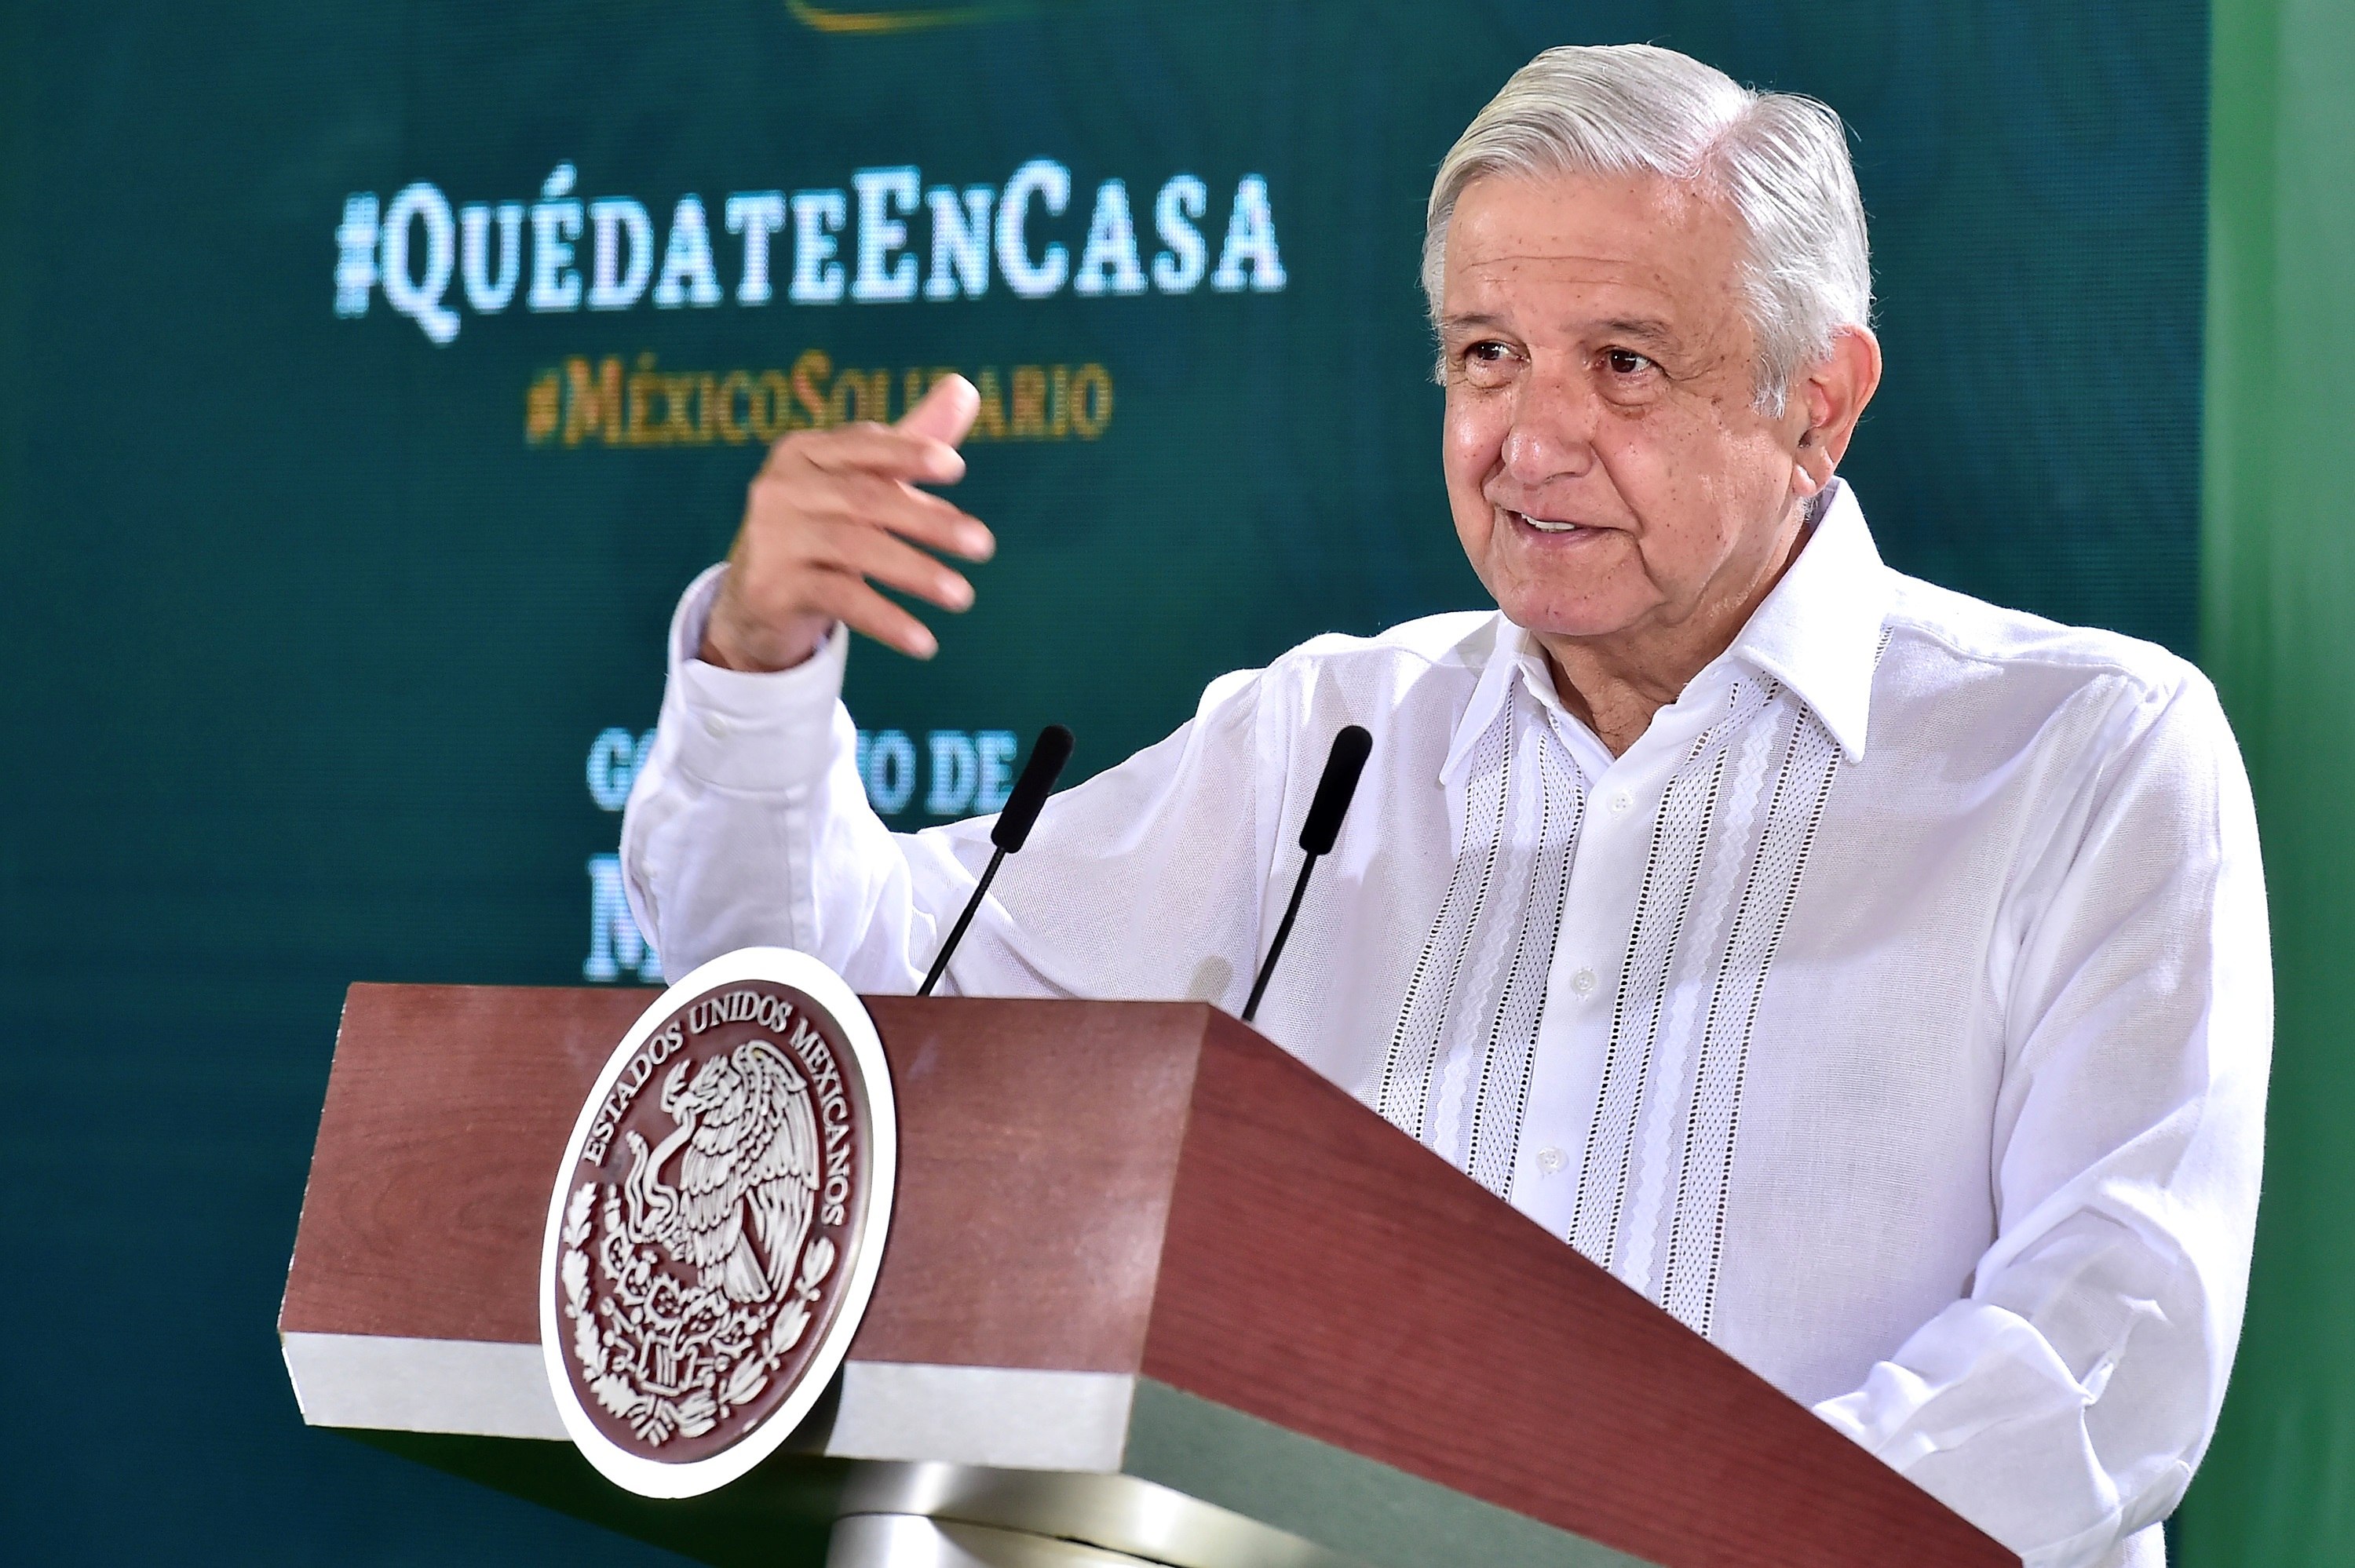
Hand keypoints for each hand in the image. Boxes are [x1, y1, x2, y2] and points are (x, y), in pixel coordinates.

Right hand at [700, 374, 992, 670]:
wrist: (757, 601)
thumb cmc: (823, 529)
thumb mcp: (861, 485)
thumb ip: (910, 442)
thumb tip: (966, 387)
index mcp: (804, 452)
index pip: (863, 447)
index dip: (908, 453)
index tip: (956, 469)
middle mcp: (781, 487)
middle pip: (866, 499)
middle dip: (929, 521)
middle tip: (983, 545)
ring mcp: (772, 537)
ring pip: (855, 548)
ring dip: (916, 572)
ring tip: (963, 596)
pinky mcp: (772, 587)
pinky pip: (841, 600)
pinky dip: (887, 620)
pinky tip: (924, 642)